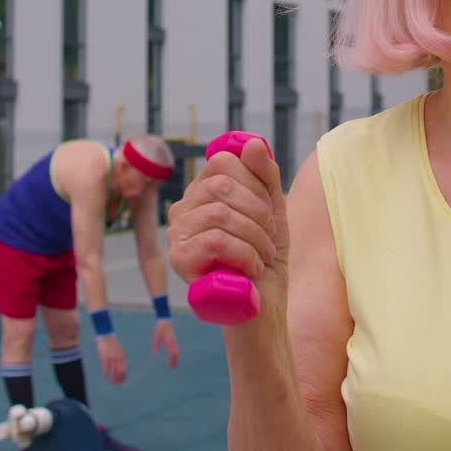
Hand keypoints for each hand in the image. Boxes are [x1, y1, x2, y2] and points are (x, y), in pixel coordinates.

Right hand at [97, 334, 127, 384]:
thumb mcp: (119, 351)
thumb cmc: (112, 344)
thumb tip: (121, 367)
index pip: (124, 369)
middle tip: (116, 385)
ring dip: (112, 378)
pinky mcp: (104, 357)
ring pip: (113, 371)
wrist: (106, 336)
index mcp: (122, 356)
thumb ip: (120, 359)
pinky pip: (106, 368)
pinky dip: (106, 374)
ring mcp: (111, 358)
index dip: (123, 377)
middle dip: (118, 379)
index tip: (121, 382)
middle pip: (120, 372)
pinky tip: (105, 377)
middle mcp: (118, 358)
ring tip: (111, 383)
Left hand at [152, 320, 179, 367]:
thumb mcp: (156, 337)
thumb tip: (155, 354)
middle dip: (175, 360)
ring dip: (176, 358)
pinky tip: (173, 357)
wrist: (165, 321)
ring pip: (177, 351)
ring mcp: (174, 340)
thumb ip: (156, 345)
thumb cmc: (160, 328)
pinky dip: (175, 354)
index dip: (172, 359)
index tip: (170, 365)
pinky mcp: (174, 340)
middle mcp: (173, 341)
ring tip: (174, 364)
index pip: (172, 352)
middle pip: (176, 353)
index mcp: (169, 341)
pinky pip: (176, 348)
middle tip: (173, 368)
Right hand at [167, 137, 288, 303]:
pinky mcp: (179, 260)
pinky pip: (215, 241)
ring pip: (218, 214)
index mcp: (202, 192)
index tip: (267, 210)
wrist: (264, 306)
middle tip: (268, 236)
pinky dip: (245, 254)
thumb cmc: (265, 256)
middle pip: (220, 186)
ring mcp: (177, 234)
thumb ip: (265, 175)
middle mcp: (184, 209)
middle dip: (257, 211)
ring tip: (263, 256)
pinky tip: (252, 268)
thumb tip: (252, 144)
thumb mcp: (273, 209)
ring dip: (254, 236)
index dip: (254, 181)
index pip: (222, 162)